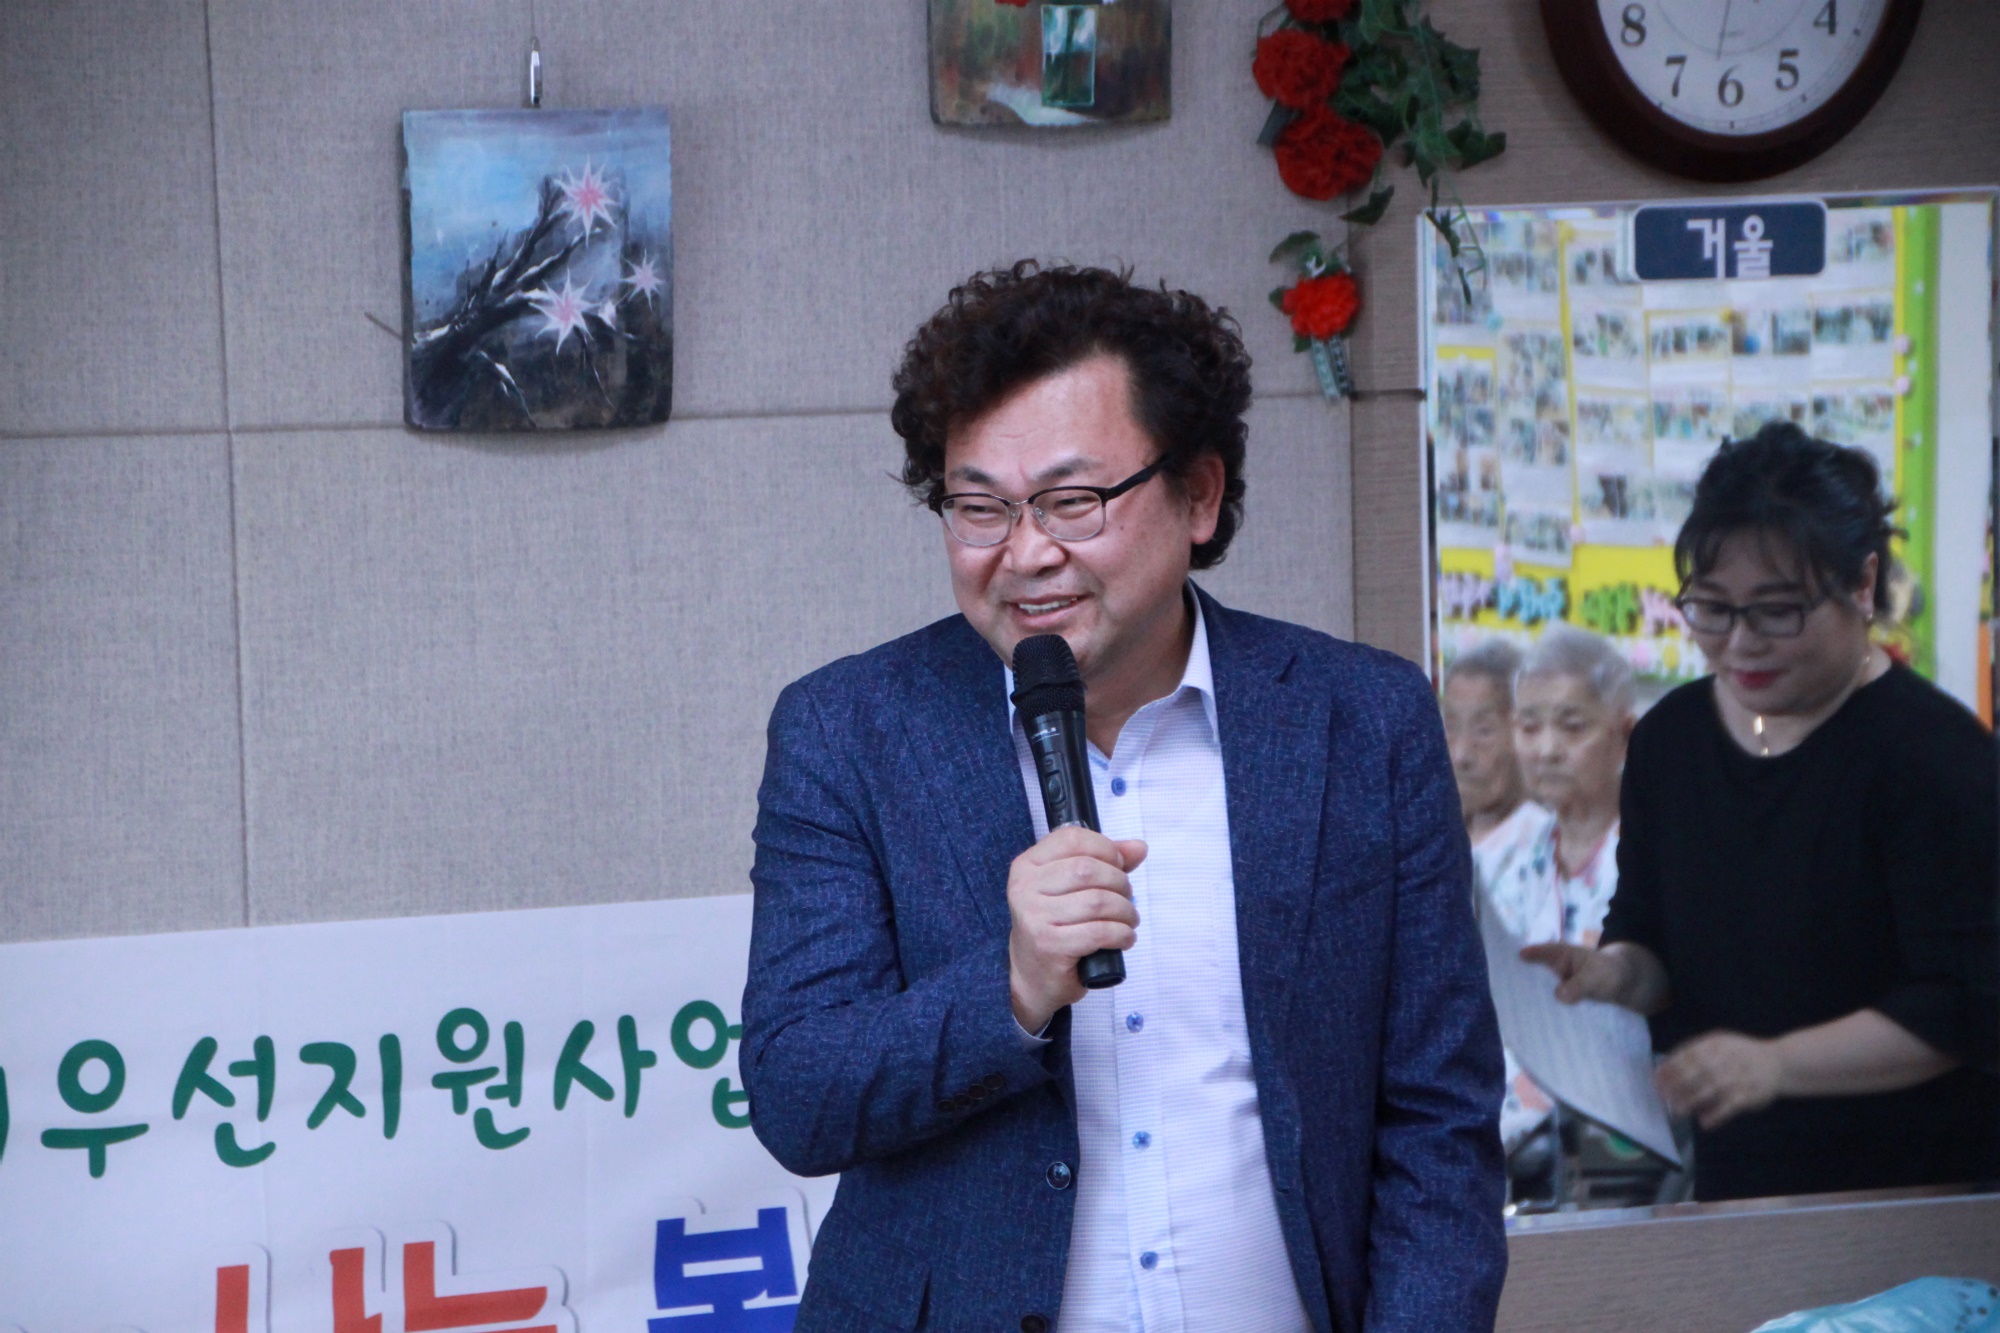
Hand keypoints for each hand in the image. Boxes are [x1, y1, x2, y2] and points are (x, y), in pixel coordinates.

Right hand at [1007, 825, 1145, 1033]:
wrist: (1032, 978)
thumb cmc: (1055, 928)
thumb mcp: (1071, 889)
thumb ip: (1104, 862)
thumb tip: (1139, 847)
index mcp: (1028, 865)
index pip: (1071, 838)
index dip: (1105, 848)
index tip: (1119, 865)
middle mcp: (1025, 888)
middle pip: (1087, 869)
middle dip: (1119, 883)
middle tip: (1127, 899)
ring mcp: (1035, 917)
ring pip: (1097, 901)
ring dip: (1125, 911)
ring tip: (1128, 920)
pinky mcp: (1050, 946)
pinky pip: (1099, 932)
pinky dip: (1121, 934)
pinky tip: (1124, 938)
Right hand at [1519, 941, 1626, 1004]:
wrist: (1622, 986)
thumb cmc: (1608, 972)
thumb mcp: (1596, 977)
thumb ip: (1579, 985)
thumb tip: (1559, 996)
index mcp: (1560, 954)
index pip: (1541, 952)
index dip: (1529, 955)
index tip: (1518, 959)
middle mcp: (1552, 968)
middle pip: (1533, 972)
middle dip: (1522, 982)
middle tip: (1512, 996)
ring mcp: (1554, 983)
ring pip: (1540, 990)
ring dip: (1533, 1000)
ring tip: (1522, 1014)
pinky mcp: (1559, 998)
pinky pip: (1549, 1003)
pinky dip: (1545, 1010)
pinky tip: (1539, 1024)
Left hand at [1656, 1032, 1781, 1129]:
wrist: (1779, 1062)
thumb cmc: (1740, 1054)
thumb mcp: (1720, 1043)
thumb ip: (1695, 1052)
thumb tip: (1664, 1066)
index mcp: (1716, 1044)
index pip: (1689, 1054)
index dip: (1671, 1067)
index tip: (1656, 1079)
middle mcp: (1727, 1058)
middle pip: (1698, 1071)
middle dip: (1678, 1085)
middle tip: (1663, 1097)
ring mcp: (1739, 1076)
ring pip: (1712, 1090)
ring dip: (1692, 1101)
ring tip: (1677, 1111)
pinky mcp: (1750, 1094)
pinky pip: (1730, 1106)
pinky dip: (1717, 1115)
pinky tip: (1704, 1123)